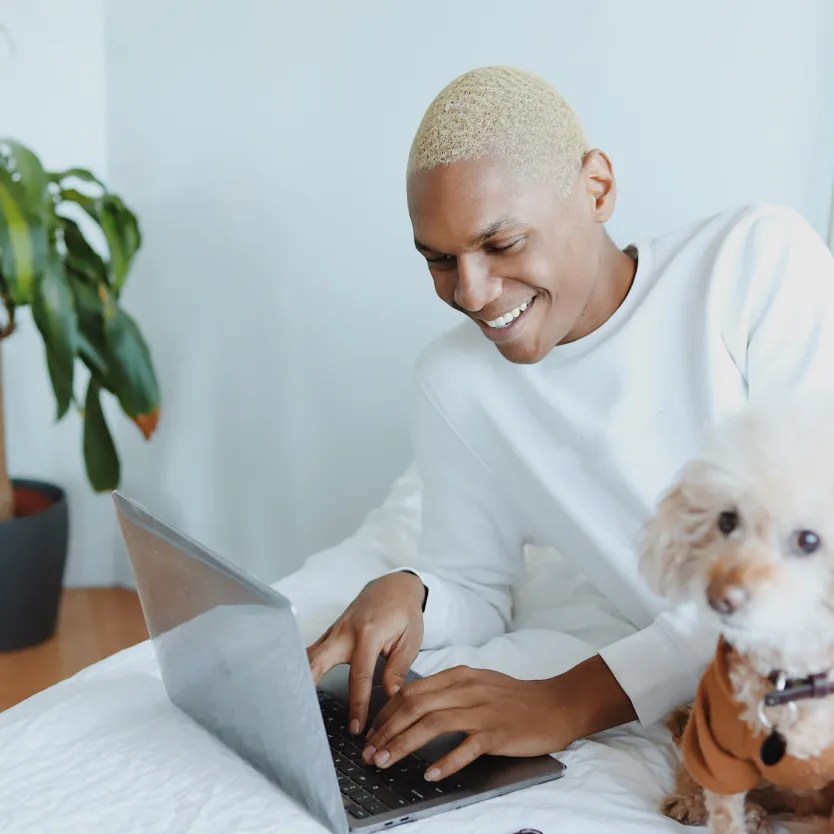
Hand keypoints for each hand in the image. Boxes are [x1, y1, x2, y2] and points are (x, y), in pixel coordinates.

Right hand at [307, 571, 425, 736]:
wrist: (394, 585)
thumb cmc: (404, 612)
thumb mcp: (410, 640)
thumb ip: (398, 669)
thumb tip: (391, 697)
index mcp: (368, 634)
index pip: (359, 675)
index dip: (357, 704)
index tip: (356, 728)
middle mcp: (345, 632)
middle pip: (317, 660)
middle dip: (307, 686)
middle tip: (301, 714)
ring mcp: (334, 630)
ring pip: (309, 655)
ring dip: (300, 677)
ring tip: (291, 705)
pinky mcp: (330, 633)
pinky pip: (313, 652)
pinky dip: (304, 668)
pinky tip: (297, 686)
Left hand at [362, 667, 569, 780]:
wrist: (556, 704)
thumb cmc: (515, 697)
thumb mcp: (478, 683)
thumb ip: (448, 690)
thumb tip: (413, 706)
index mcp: (459, 676)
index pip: (412, 691)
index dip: (386, 712)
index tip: (372, 731)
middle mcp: (467, 689)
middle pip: (416, 706)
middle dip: (387, 730)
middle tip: (369, 752)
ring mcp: (483, 711)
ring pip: (433, 724)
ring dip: (404, 744)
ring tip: (385, 762)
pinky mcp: (498, 733)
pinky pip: (467, 747)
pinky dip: (446, 760)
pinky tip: (430, 773)